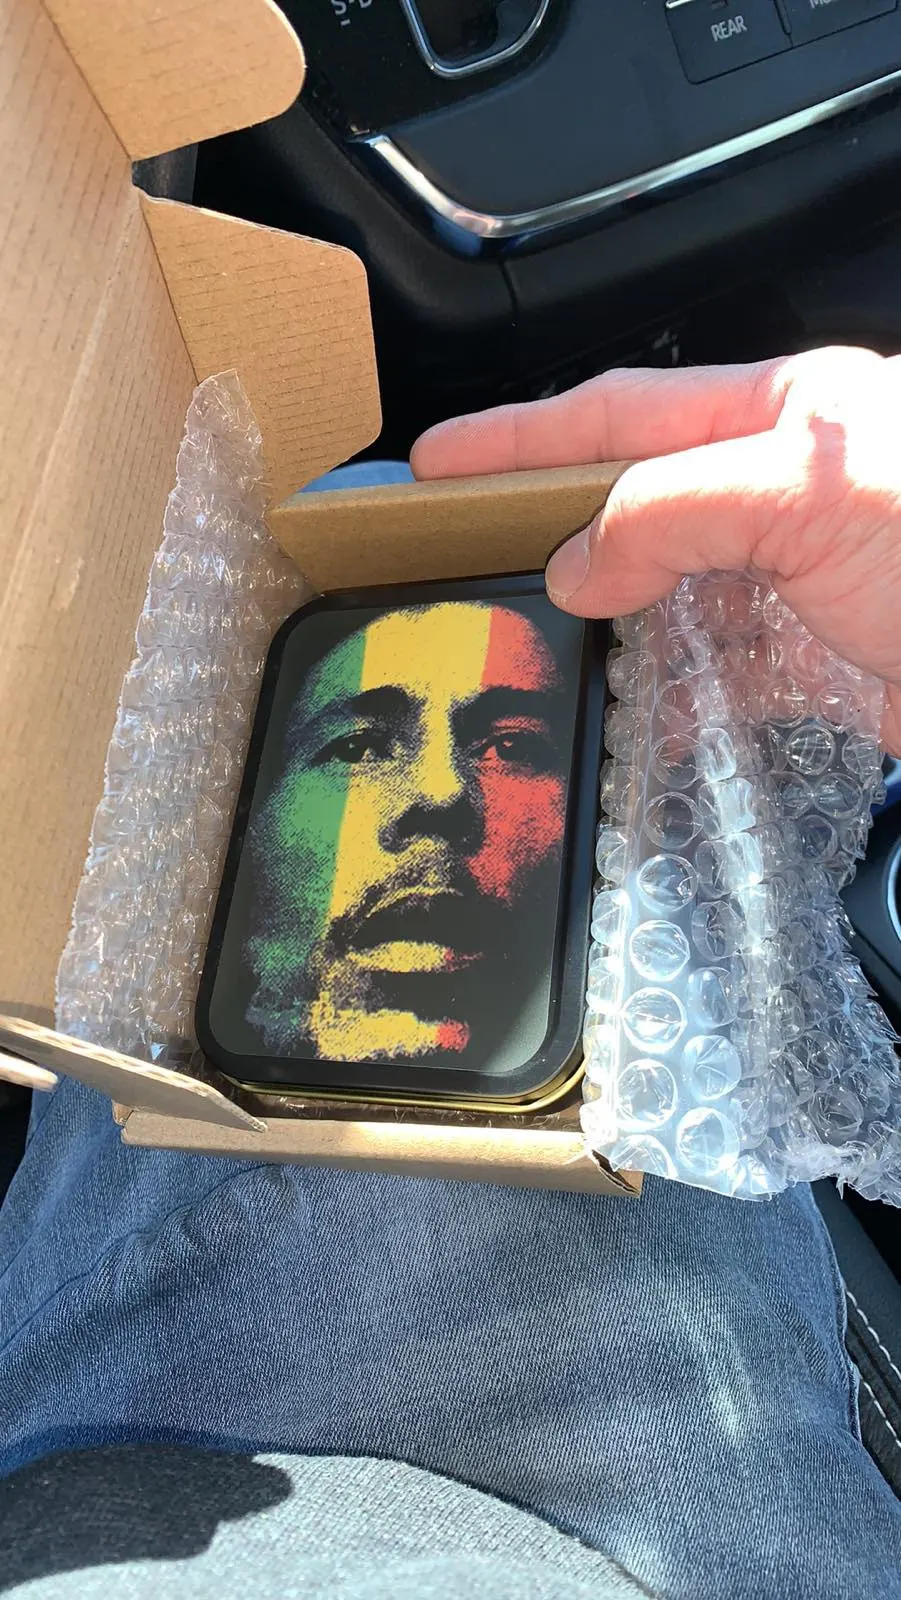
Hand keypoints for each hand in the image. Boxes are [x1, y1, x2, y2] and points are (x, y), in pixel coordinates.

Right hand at [412, 347, 900, 751]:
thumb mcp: (808, 488)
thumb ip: (675, 508)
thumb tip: (577, 563)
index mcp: (777, 418)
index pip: (619, 414)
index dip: (518, 435)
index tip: (436, 460)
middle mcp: (780, 495)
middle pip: (634, 509)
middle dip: (549, 535)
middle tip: (461, 564)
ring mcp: (796, 584)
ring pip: (667, 603)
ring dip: (605, 632)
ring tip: (528, 652)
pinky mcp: (818, 666)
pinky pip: (718, 682)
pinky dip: (670, 704)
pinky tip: (632, 719)